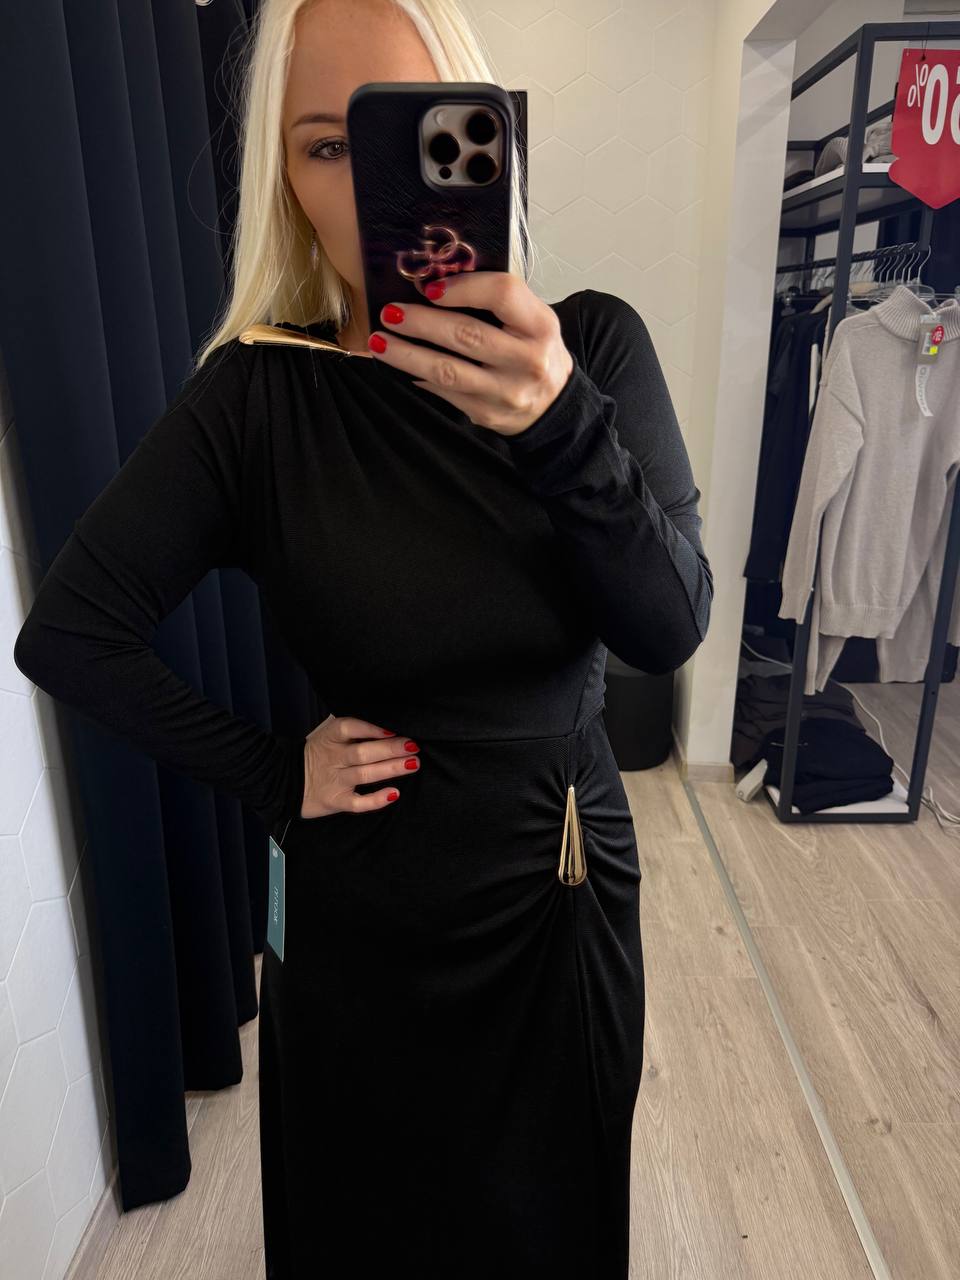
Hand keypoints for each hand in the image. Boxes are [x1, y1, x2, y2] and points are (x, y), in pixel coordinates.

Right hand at [300, 714, 420, 817]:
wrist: (286, 780)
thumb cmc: (317, 752)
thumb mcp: (326, 733)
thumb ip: (349, 723)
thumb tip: (380, 711)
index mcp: (331, 737)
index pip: (350, 727)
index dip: (371, 728)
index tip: (393, 729)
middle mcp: (334, 758)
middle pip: (363, 752)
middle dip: (390, 749)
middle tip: (413, 746)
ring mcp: (335, 780)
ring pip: (364, 774)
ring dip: (390, 769)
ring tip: (413, 764)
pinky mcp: (336, 801)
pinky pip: (357, 803)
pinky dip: (376, 800)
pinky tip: (394, 794)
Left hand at [367, 271, 574, 435]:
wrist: (554, 405)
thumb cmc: (534, 350)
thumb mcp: (533, 319)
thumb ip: (498, 301)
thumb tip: (436, 287)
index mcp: (541, 326)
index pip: (502, 294)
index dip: (463, 287)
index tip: (432, 287)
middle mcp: (527, 360)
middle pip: (466, 335)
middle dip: (422, 322)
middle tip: (390, 312)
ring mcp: (506, 391)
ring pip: (448, 370)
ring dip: (407, 355)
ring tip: (380, 342)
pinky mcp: (486, 413)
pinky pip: (445, 392)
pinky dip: (419, 377)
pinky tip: (400, 365)